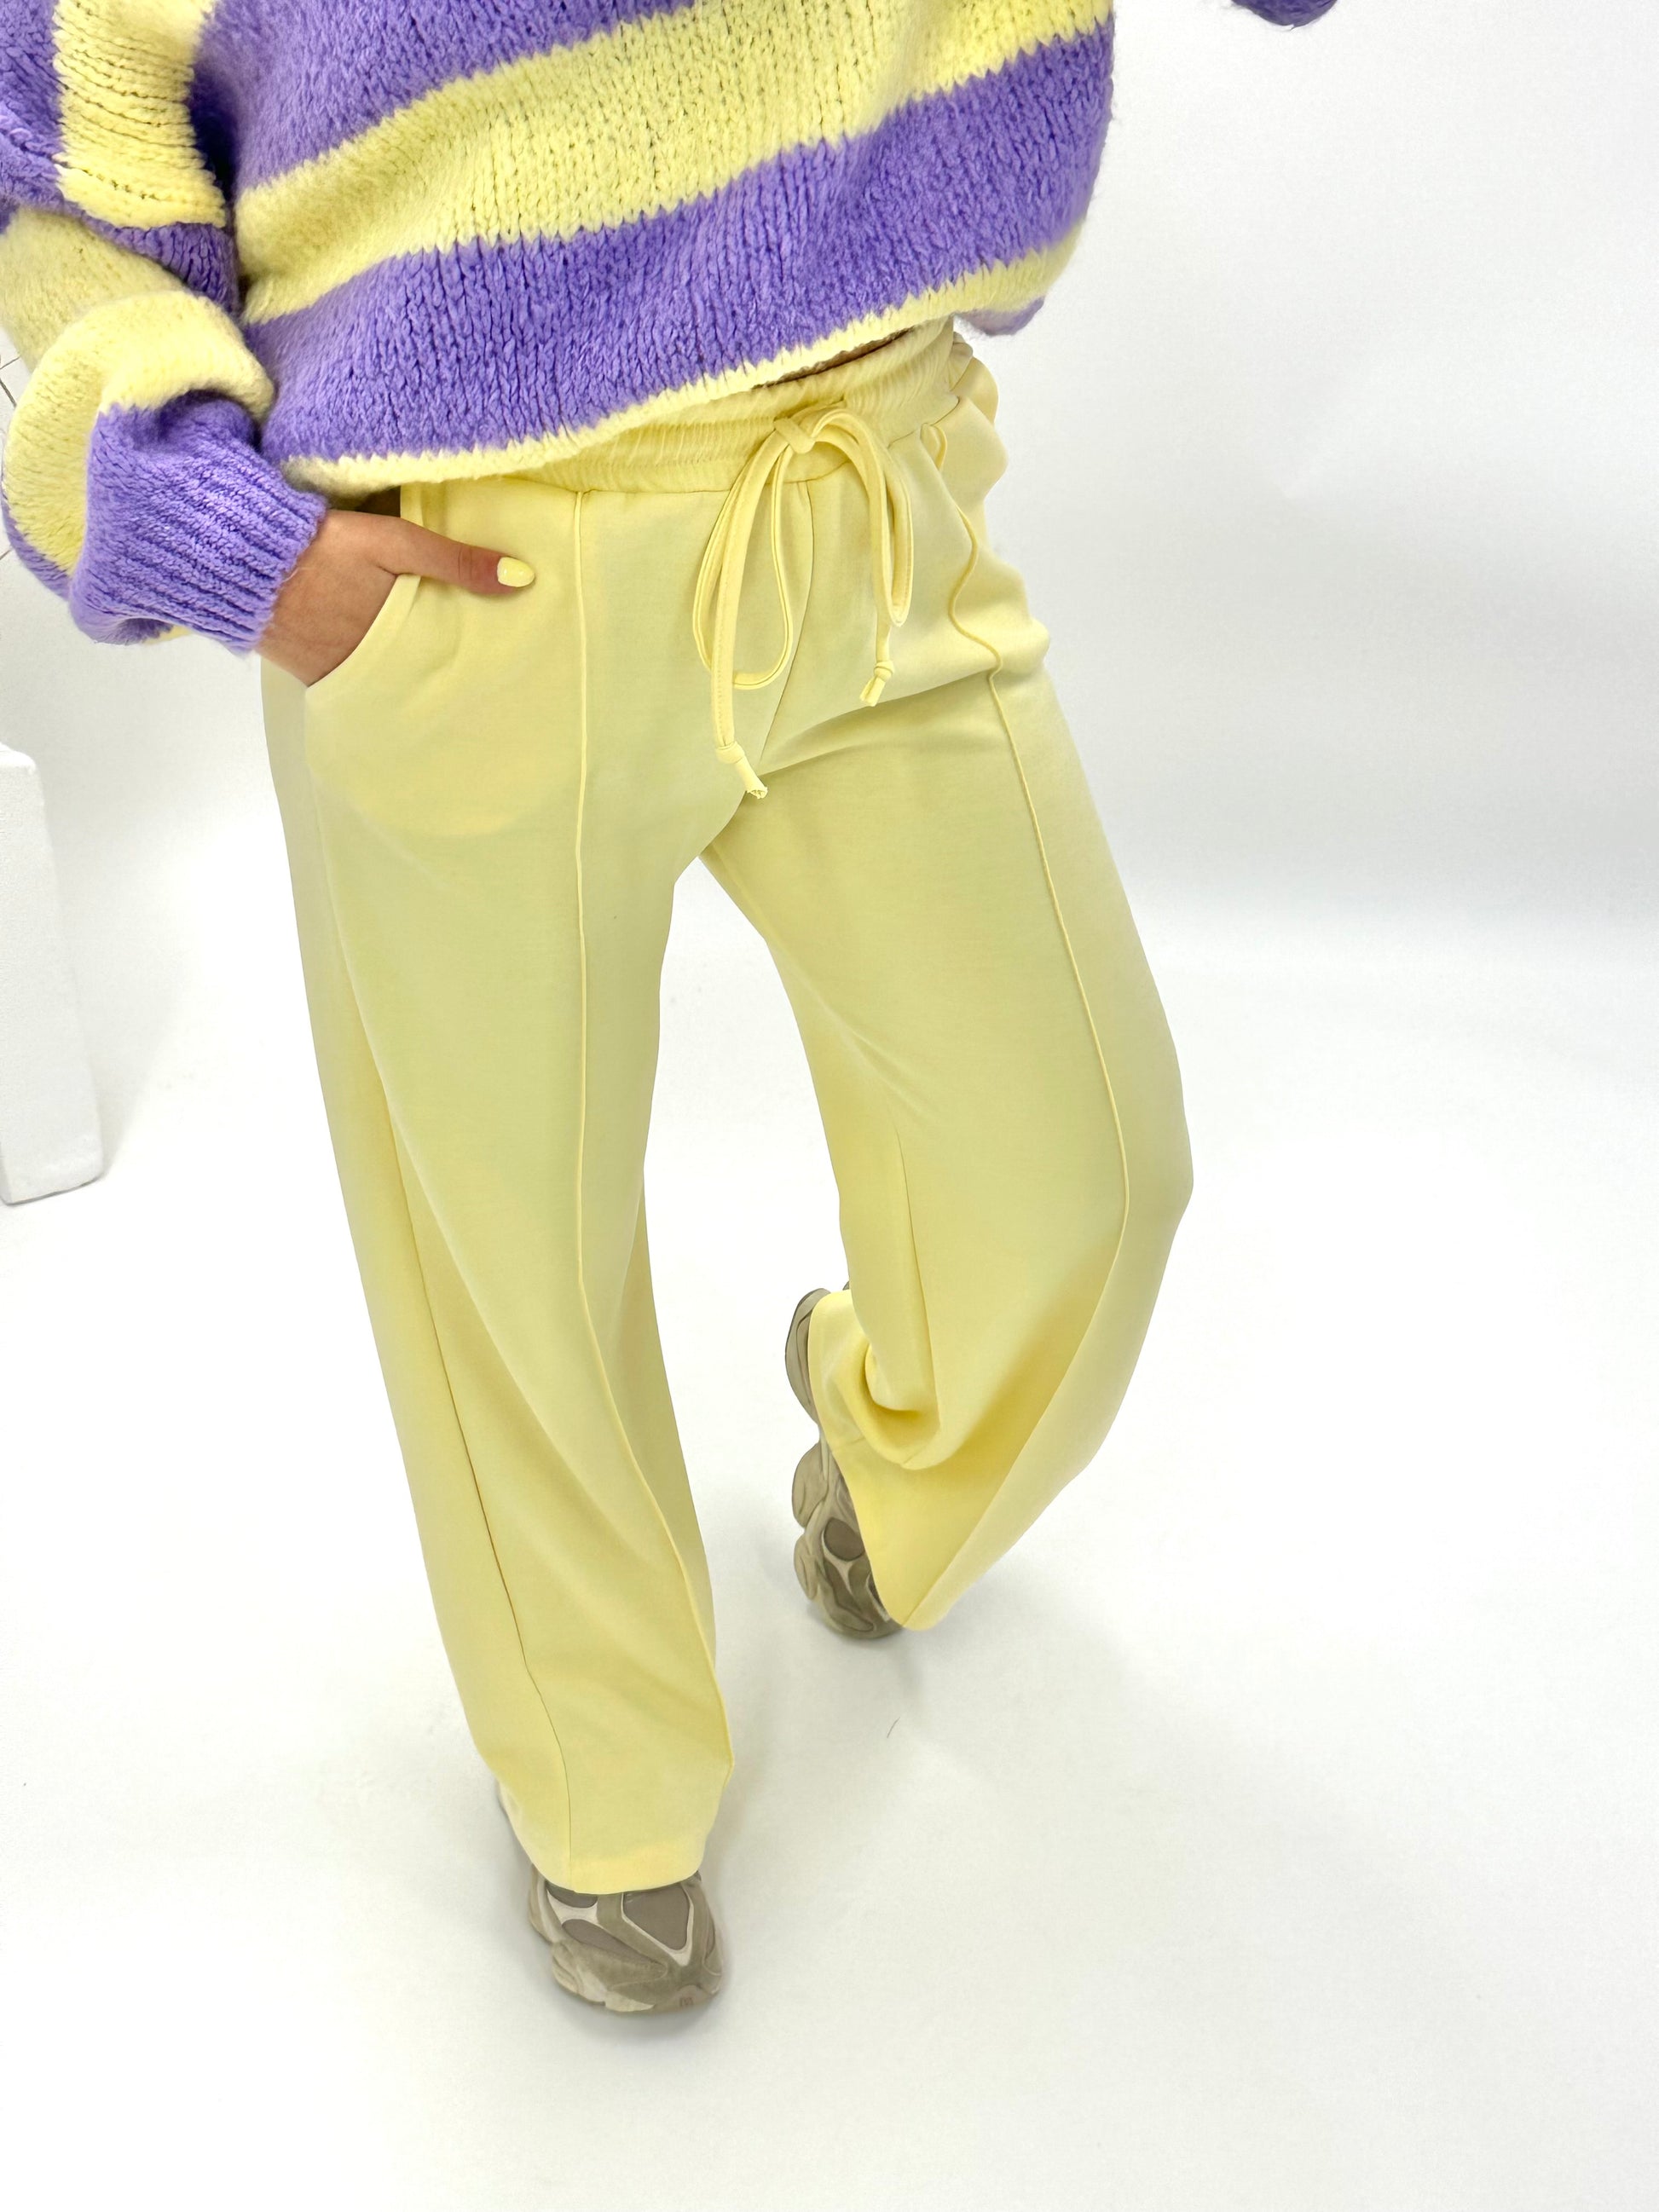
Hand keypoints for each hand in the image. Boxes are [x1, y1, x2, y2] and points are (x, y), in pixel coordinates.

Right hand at [258, 508, 533, 685]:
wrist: (243, 562)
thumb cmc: (322, 547)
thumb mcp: (393, 542)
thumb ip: (455, 562)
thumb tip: (523, 579)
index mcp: (400, 635)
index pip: (453, 655)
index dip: (477, 657)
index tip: (505, 661)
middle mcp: (375, 665)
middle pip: (425, 674)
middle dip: (449, 671)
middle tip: (483, 672)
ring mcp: (343, 674)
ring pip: (392, 679)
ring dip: (413, 674)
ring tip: (442, 670)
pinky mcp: (314, 674)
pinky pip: (357, 679)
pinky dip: (376, 673)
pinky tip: (392, 667)